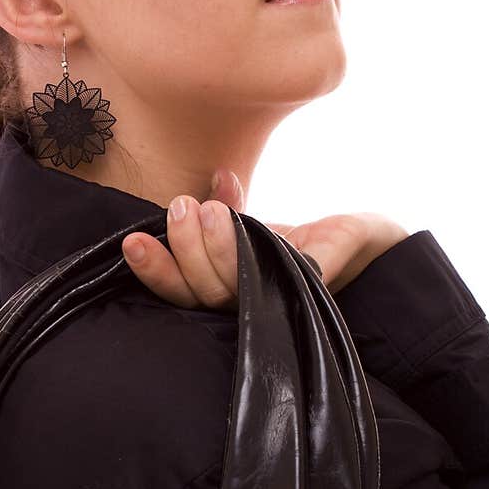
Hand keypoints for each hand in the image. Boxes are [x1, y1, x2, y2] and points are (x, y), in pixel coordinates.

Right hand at [120, 170, 409, 310]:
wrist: (357, 239)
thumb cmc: (291, 238)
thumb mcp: (243, 223)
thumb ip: (218, 211)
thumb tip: (204, 184)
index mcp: (222, 293)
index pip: (181, 292)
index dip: (154, 271)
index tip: (131, 241)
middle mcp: (248, 304)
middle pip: (204, 291)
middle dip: (185, 248)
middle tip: (180, 208)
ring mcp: (280, 298)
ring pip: (233, 285)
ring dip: (213, 243)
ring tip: (206, 208)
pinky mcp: (313, 280)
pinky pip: (279, 265)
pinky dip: (254, 234)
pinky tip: (234, 203)